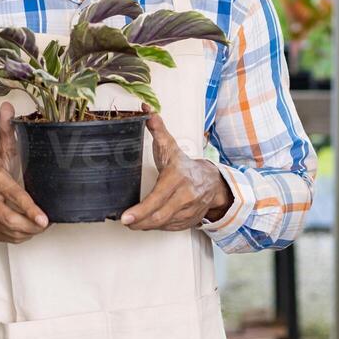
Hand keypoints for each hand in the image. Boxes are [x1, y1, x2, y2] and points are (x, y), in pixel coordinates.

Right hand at [0, 102, 49, 242]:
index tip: (44, 219)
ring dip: (28, 232)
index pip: (14, 195)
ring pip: (10, 232)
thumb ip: (6, 132)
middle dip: (31, 226)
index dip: (30, 208)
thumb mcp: (0, 153)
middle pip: (10, 219)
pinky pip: (6, 239)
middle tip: (45, 225)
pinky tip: (27, 230)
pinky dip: (19, 237)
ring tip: (39, 226)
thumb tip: (8, 106)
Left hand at [121, 109, 232, 230]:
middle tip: (126, 221)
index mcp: (178, 177)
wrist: (213, 182)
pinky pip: (170, 228)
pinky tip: (149, 222)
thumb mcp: (170, 146)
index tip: (126, 217)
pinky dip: (157, 227)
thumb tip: (146, 110)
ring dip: (146, 225)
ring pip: (164, 224)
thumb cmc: (185, 166)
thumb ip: (157, 129)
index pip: (157, 197)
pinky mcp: (190, 221)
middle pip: (160, 216)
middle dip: (140, 222)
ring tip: (133, 222)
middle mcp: (186, 196)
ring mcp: (189, 211)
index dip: (141, 210)